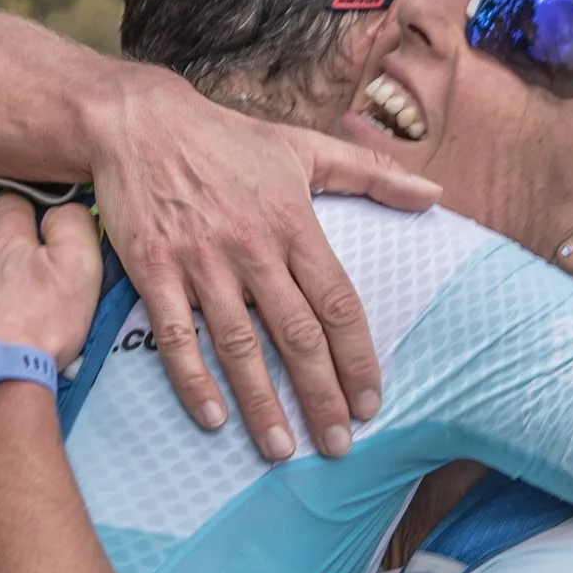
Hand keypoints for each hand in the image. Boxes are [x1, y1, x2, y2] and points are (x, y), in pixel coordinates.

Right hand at [90, 64, 438, 461]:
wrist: (139, 122)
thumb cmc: (227, 139)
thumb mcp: (303, 146)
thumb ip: (371, 174)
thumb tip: (433, 192)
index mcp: (293, 222)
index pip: (337, 303)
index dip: (358, 357)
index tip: (373, 402)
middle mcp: (252, 247)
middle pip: (297, 335)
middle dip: (322, 395)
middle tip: (338, 444)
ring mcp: (201, 261)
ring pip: (240, 345)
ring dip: (262, 402)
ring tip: (280, 450)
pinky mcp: (154, 270)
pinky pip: (177, 336)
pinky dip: (193, 380)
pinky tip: (214, 418)